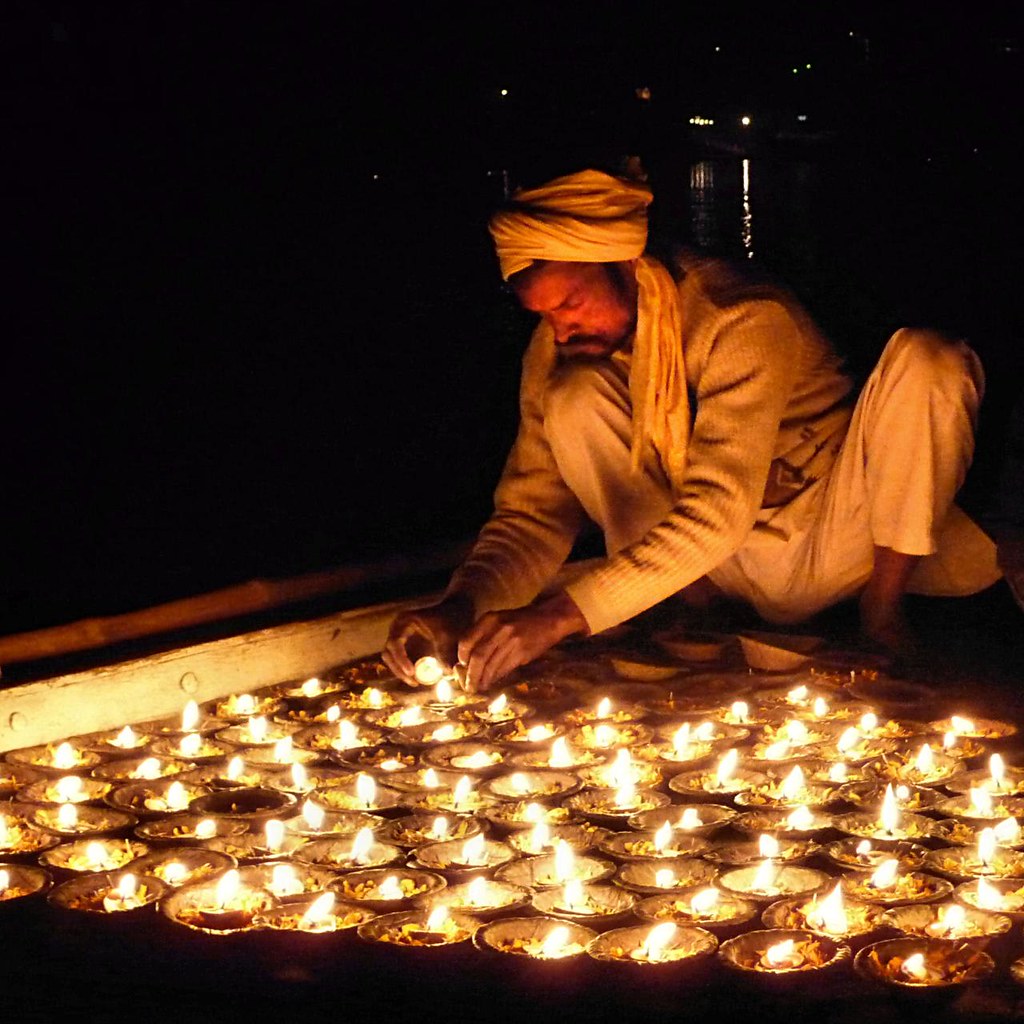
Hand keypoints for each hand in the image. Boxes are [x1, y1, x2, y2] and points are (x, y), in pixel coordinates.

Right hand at [382, 594, 473, 684]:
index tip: (412, 672)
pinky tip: (415, 677)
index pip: (395, 643)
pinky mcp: (401, 644)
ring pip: (390, 657)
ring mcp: (397, 636)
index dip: (401, 659)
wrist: (450, 609)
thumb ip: (446, 653)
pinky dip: (403, 668)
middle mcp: (396, 628)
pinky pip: (396, 659)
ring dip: (399, 671)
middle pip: (388, 652)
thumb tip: (447, 674)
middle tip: (414, 681)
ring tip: (415, 682)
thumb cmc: (448, 619)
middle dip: (399, 669)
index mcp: (404, 621)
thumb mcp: (447, 634)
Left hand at [457, 590, 588, 691]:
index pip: (467, 642)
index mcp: (489, 619)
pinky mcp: (522, 653)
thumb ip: (484, 637)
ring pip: (491, 666)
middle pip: (478, 657)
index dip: (462, 658)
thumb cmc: (520, 621)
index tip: (462, 667)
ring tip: (479, 686)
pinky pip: (504, 669)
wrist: (548, 619)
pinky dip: (496, 677)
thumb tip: (468, 662)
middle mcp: (499, 629)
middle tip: (468, 685)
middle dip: (471, 675)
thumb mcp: (499, 621)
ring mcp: (512, 641)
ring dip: (483, 680)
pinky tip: (493, 681)